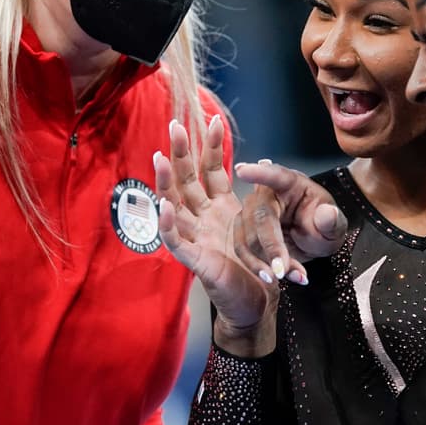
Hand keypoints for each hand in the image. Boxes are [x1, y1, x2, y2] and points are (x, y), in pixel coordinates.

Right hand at [154, 116, 277, 353]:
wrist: (257, 305)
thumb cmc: (256, 268)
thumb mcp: (261, 226)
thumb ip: (259, 198)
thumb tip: (265, 164)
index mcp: (219, 209)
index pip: (211, 170)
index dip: (211, 146)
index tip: (214, 119)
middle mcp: (203, 220)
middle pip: (186, 180)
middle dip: (180, 153)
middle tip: (173, 124)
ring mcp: (196, 239)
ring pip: (174, 206)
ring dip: (165, 183)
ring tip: (160, 159)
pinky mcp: (196, 262)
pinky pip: (178, 243)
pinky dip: (170, 226)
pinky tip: (165, 208)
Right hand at [231, 160, 347, 285]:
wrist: (314, 241)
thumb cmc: (322, 225)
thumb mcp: (335, 225)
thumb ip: (332, 221)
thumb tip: (327, 214)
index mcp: (290, 183)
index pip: (275, 175)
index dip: (258, 173)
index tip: (243, 171)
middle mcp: (266, 195)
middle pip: (259, 218)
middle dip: (270, 247)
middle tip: (282, 271)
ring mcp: (250, 213)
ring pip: (247, 239)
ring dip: (265, 263)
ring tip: (290, 276)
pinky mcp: (243, 232)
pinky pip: (244, 253)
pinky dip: (261, 269)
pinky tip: (283, 277)